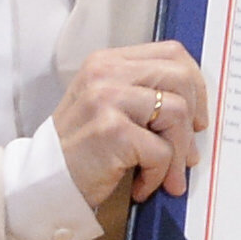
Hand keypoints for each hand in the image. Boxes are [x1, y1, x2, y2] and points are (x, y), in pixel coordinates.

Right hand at [53, 40, 210, 210]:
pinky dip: (159, 175)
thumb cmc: (81, 148)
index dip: (196, 84)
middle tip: (189, 153)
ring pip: (176, 114)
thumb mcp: (108, 106)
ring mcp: (106, 99)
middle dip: (192, 122)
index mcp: (108, 61)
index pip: (172, 53)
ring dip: (178, 155)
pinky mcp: (111, 131)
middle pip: (181, 79)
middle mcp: (105, 73)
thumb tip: (198, 110)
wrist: (42, 182)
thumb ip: (144, 94)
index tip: (197, 117)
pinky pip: (161, 151)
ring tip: (166, 176)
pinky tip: (142, 186)